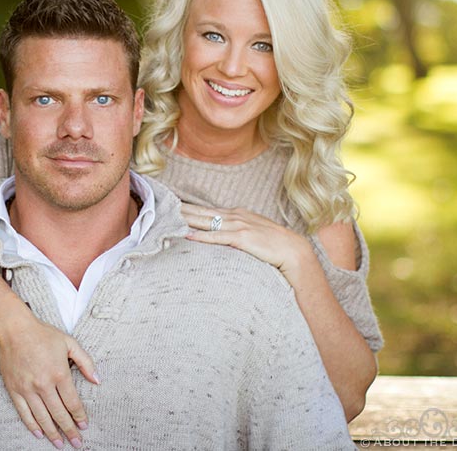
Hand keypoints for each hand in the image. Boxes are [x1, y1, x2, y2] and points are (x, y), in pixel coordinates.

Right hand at [0, 315, 98, 448]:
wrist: (14, 329)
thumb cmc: (43, 334)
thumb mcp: (69, 343)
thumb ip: (85, 362)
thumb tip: (97, 380)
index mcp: (60, 373)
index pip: (72, 402)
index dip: (80, 416)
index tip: (84, 426)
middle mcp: (44, 384)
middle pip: (59, 414)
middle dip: (70, 430)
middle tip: (77, 443)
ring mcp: (28, 389)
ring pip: (42, 417)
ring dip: (52, 433)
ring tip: (60, 444)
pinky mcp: (14, 390)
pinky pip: (24, 412)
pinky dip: (32, 425)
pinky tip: (39, 433)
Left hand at [181, 203, 315, 284]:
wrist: (295, 252)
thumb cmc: (274, 246)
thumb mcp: (252, 234)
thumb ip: (235, 233)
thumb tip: (220, 237)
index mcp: (237, 214)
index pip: (207, 209)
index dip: (188, 207)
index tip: (171, 205)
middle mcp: (235, 216)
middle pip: (202, 211)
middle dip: (181, 208)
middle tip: (161, 205)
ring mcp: (239, 226)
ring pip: (206, 221)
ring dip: (186, 219)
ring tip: (168, 217)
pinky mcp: (243, 238)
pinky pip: (217, 236)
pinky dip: (201, 235)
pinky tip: (187, 235)